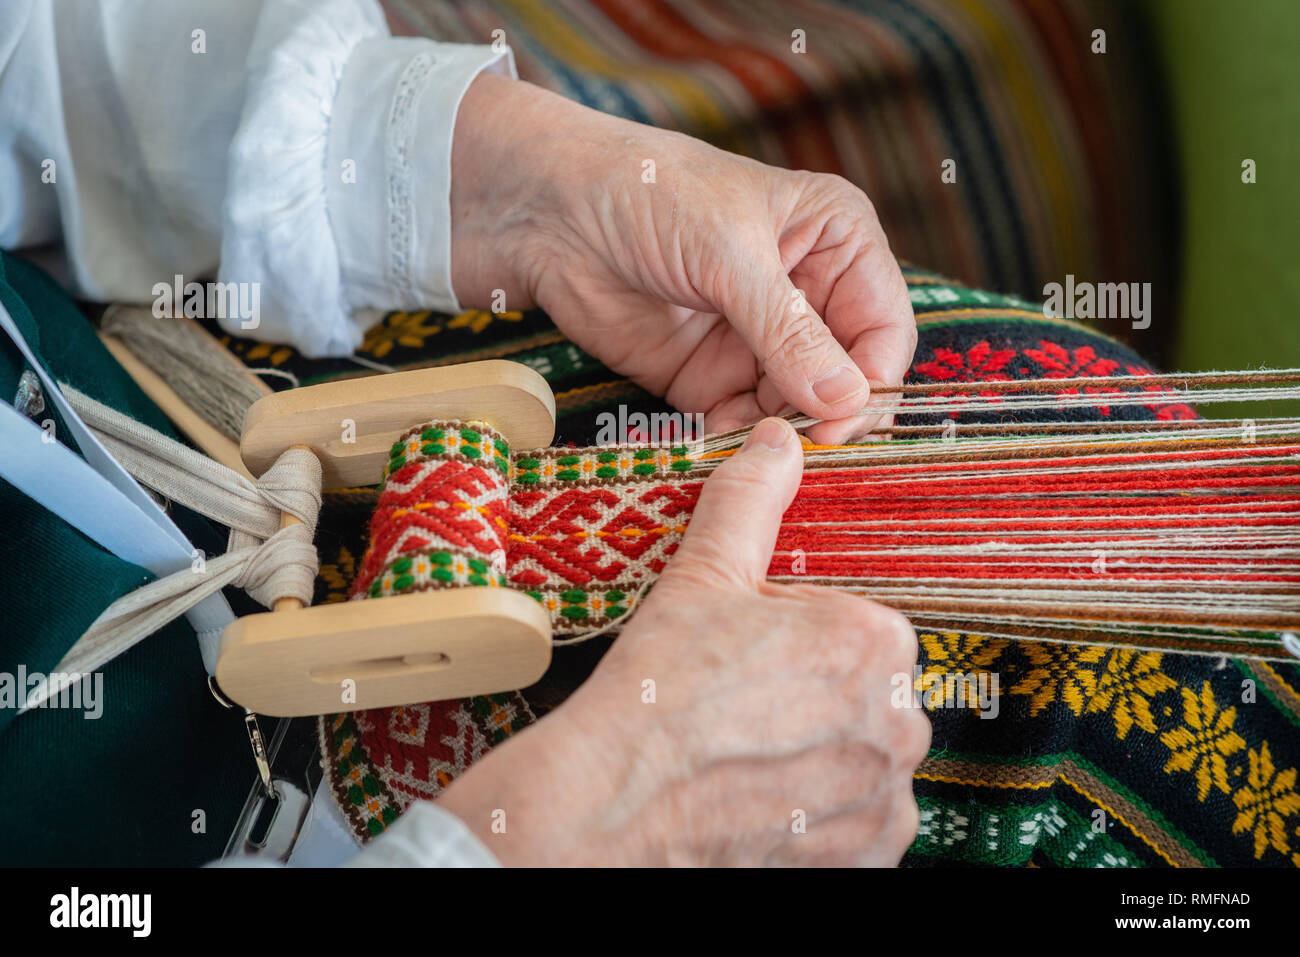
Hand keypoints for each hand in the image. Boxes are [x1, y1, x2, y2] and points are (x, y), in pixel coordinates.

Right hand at [435, 418, 929, 864]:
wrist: (615, 809)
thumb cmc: (658, 692)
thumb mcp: (702, 577)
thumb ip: (749, 500)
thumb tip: (778, 440)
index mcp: (874, 640)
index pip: (859, 634)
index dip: (800, 647)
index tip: (751, 666)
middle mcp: (899, 723)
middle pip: (867, 702)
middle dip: (817, 707)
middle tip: (743, 718)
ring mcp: (886, 801)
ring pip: (864, 767)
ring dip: (822, 767)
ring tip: (748, 766)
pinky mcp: (868, 860)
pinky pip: (862, 830)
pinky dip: (822, 824)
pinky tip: (764, 808)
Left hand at [449, 76, 915, 443]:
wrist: (549, 212)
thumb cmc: (648, 195)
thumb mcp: (727, 253)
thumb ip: (788, 329)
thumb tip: (845, 399)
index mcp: (836, 240)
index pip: (883, 325)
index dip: (872, 378)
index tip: (844, 419)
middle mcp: (807, 294)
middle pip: (848, 377)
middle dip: (831, 414)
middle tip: (808, 447)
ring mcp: (758, 341)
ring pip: (799, 409)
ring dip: (785, 436)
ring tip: (762, 453)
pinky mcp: (710, 377)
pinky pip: (744, 424)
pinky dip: (740, 444)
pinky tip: (728, 453)